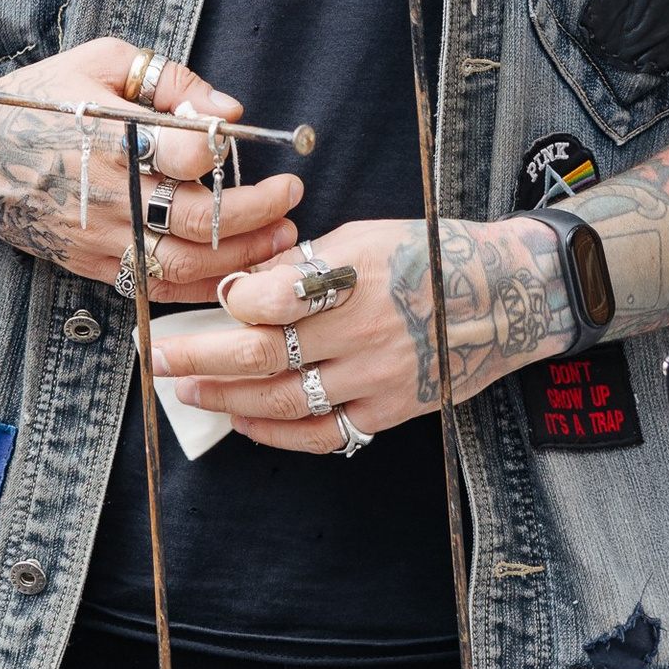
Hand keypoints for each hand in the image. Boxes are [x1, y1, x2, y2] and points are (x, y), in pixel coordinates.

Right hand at [0, 39, 301, 299]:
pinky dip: (203, 287)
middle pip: (197, 219)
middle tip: (290, 194)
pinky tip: (237, 270)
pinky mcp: (90, 265)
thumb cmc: (40, 98)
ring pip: (184, 265)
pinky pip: (156, 288)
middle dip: (258, 211)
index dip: (225, 151)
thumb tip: (229, 111)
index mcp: (106, 137)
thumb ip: (170, 78)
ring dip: (242, 255)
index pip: (185, 155)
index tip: (245, 141)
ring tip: (281, 236)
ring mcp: (97, 238)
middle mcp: (104, 195)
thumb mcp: (100, 60)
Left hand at [148, 214, 569, 449]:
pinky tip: (245, 423)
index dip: (228, 302)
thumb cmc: (432, 254)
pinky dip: (277, 434)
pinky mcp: (391, 410)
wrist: (510, 295)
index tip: (207, 298)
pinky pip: (324, 433)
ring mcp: (376, 377)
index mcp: (352, 276)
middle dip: (199, 359)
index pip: (269, 298)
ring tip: (189, 391)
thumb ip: (307, 263)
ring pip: (284, 401)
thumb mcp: (367, 235)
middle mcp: (361, 331)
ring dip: (226, 399)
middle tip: (158, 358)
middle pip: (261, 356)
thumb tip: (246, 283)